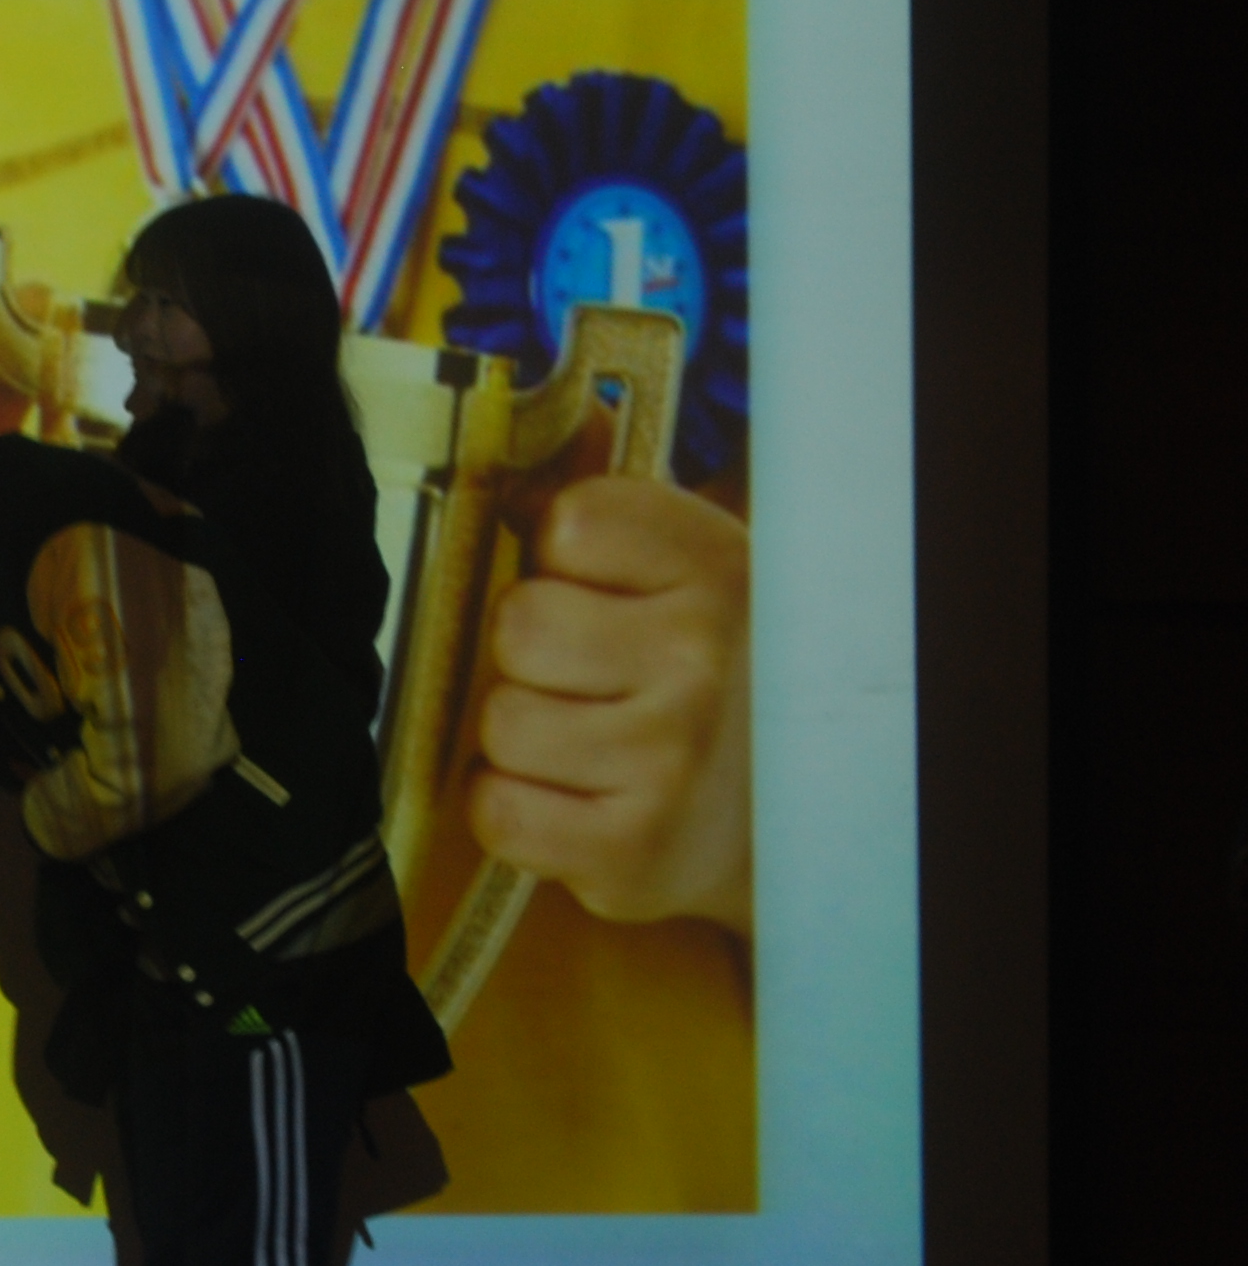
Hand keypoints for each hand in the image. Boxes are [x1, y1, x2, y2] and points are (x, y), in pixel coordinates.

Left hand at [472, 473, 751, 934]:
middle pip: (517, 624)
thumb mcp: (677, 572)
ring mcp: (669, 758)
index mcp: (716, 567)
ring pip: (499, 720)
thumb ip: (599, 495)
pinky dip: (510, 809)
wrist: (770, 824)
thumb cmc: (695, 675)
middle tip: (582, 677)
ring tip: (580, 740)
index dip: (556, 557)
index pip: (569, 519)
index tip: (592, 585)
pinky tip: (567, 798)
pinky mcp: (628, 850)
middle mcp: (703, 657)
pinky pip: (496, 809)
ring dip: (518, 736)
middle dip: (527, 654)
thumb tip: (532, 416)